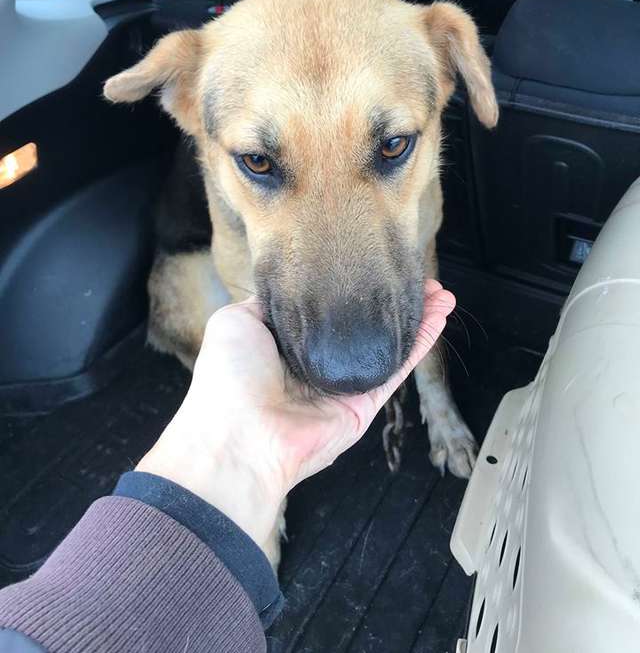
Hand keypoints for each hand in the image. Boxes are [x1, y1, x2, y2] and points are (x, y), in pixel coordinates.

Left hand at [138, 280, 454, 554]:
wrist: (241, 438)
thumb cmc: (229, 379)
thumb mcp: (235, 321)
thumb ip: (267, 302)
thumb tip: (287, 285)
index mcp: (283, 344)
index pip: (325, 307)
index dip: (348, 284)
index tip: (370, 260)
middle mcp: (315, 363)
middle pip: (362, 323)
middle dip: (388, 299)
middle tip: (415, 275)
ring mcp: (342, 385)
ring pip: (388, 343)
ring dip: (415, 317)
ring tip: (440, 292)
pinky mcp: (363, 405)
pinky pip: (397, 368)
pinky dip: (420, 342)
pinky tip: (439, 316)